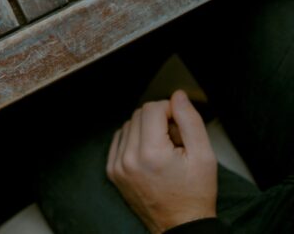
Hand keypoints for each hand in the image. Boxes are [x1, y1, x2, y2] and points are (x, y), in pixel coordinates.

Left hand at [107, 90, 217, 232]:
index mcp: (150, 153)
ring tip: (165, 150)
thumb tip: (178, 96)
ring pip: (129, 125)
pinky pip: (120, 140)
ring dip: (146, 129)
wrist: (181, 225)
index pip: (152, 109)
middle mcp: (128, 158)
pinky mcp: (112, 171)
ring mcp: (116, 165)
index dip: (170, 110)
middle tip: (176, 140)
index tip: (181, 124)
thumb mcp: (204, 156)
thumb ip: (190, 121)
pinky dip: (134, 140)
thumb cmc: (195, 194)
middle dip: (159, 120)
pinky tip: (150, 155)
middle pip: (138, 115)